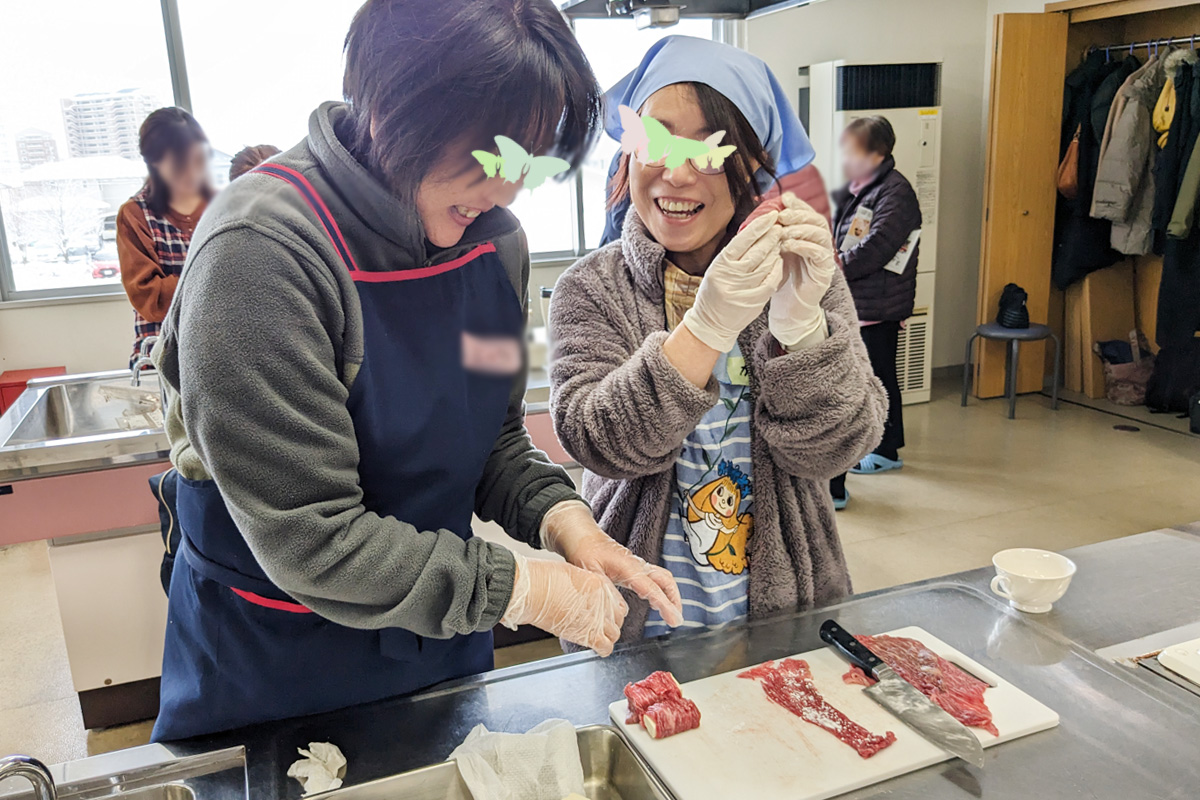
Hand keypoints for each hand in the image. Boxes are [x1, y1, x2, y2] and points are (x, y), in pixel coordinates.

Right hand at [501, 552, 626, 656]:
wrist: (532, 590)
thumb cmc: (541, 580)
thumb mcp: (570, 576)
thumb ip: (582, 589)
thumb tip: (580, 599)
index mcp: (599, 583)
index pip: (617, 602)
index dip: (611, 611)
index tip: (606, 616)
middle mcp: (602, 600)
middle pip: (618, 619)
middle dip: (610, 624)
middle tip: (600, 628)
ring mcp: (598, 617)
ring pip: (614, 634)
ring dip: (606, 637)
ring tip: (596, 638)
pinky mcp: (589, 633)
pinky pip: (605, 647)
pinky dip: (602, 649)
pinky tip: (596, 647)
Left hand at [542, 502, 683, 627]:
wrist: (581, 535)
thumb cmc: (584, 550)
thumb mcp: (590, 572)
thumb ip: (605, 590)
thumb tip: (619, 609)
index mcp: (629, 567)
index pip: (653, 589)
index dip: (666, 605)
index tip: (675, 620)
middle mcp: (637, 565)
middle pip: (666, 581)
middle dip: (674, 600)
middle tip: (677, 619)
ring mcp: (637, 564)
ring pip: (663, 578)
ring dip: (670, 594)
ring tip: (672, 613)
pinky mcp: (633, 566)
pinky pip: (654, 577)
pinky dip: (661, 589)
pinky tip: (656, 601)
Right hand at [681, 210, 784, 352]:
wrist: (711, 324)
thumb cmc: (714, 292)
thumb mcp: (717, 269)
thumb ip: (735, 253)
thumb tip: (755, 230)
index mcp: (721, 264)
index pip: (743, 239)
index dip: (760, 225)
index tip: (772, 215)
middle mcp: (732, 276)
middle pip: (758, 250)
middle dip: (772, 236)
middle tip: (780, 226)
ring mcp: (744, 289)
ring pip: (767, 264)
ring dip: (776, 250)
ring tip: (779, 242)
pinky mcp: (755, 301)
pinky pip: (772, 280)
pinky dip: (777, 268)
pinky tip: (778, 261)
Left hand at [771, 194, 836, 348]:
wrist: (787, 307)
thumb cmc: (779, 278)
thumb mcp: (775, 250)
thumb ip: (775, 232)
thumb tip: (767, 210)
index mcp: (808, 237)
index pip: (808, 214)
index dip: (798, 204)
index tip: (784, 198)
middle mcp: (819, 244)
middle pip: (817, 220)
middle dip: (800, 214)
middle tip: (783, 215)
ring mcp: (824, 257)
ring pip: (820, 234)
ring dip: (801, 229)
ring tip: (783, 231)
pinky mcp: (824, 271)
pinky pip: (819, 253)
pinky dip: (804, 246)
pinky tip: (789, 245)